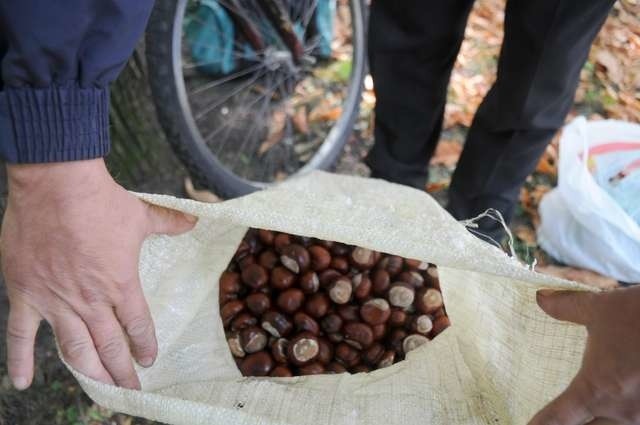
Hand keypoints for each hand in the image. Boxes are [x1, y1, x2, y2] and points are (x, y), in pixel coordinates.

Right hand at [1, 159, 196, 389]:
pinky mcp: (26, 294)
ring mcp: (56, 301)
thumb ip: (168, 223)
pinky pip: (20, 336)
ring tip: (100, 388)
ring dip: (89, 372)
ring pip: (74, 349)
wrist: (56, 185)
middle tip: (130, 389)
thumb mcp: (141, 215)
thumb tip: (195, 219)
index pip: (137, 326)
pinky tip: (21, 383)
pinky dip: (20, 361)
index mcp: (120, 284)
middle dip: (122, 371)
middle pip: (109, 346)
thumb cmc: (101, 200)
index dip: (144, 346)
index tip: (148, 360)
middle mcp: (90, 300)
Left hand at [529, 286, 639, 424]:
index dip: (538, 424)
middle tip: (561, 416)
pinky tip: (618, 407)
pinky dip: (621, 418)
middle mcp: (621, 412)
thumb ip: (567, 307)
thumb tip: (540, 298)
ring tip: (589, 412)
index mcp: (597, 390)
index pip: (556, 420)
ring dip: (598, 421)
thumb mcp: (602, 308)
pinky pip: (635, 421)